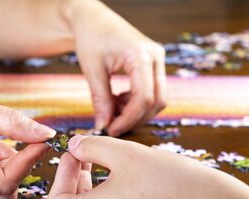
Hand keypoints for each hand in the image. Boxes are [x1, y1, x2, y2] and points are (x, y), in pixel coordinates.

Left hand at [45, 135, 226, 198]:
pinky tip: (136, 184)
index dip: (61, 176)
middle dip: (80, 179)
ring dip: (99, 189)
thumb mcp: (123, 153)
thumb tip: (74, 146)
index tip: (76, 155)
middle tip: (92, 154)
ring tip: (116, 165)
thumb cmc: (167, 180)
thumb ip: (90, 147)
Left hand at [70, 1, 165, 135]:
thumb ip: (101, 99)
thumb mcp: (93, 70)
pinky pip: (151, 92)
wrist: (93, 19)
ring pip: (157, 99)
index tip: (110, 130)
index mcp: (141, 54)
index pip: (144, 97)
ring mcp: (157, 60)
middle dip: (135, 119)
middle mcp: (155, 57)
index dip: (128, 119)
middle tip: (112, 127)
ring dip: (135, 112)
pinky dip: (135, 103)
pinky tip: (117, 102)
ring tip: (111, 111)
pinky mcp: (153, 66)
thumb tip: (103, 126)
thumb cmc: (91, 37)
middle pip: (156, 101)